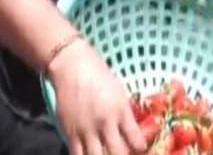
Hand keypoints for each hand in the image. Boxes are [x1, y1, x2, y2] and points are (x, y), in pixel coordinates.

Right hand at [47, 37, 147, 154]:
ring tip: (108, 154)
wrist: (73, 68)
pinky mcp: (71, 133)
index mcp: (121, 111)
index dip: (141, 150)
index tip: (141, 151)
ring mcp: (87, 130)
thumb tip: (132, 133)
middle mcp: (106, 123)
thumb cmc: (100, 76)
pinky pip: (78, 154)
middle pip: (119, 154)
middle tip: (125, 154)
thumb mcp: (120, 94)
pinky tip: (90, 154)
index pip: (136, 140)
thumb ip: (125, 115)